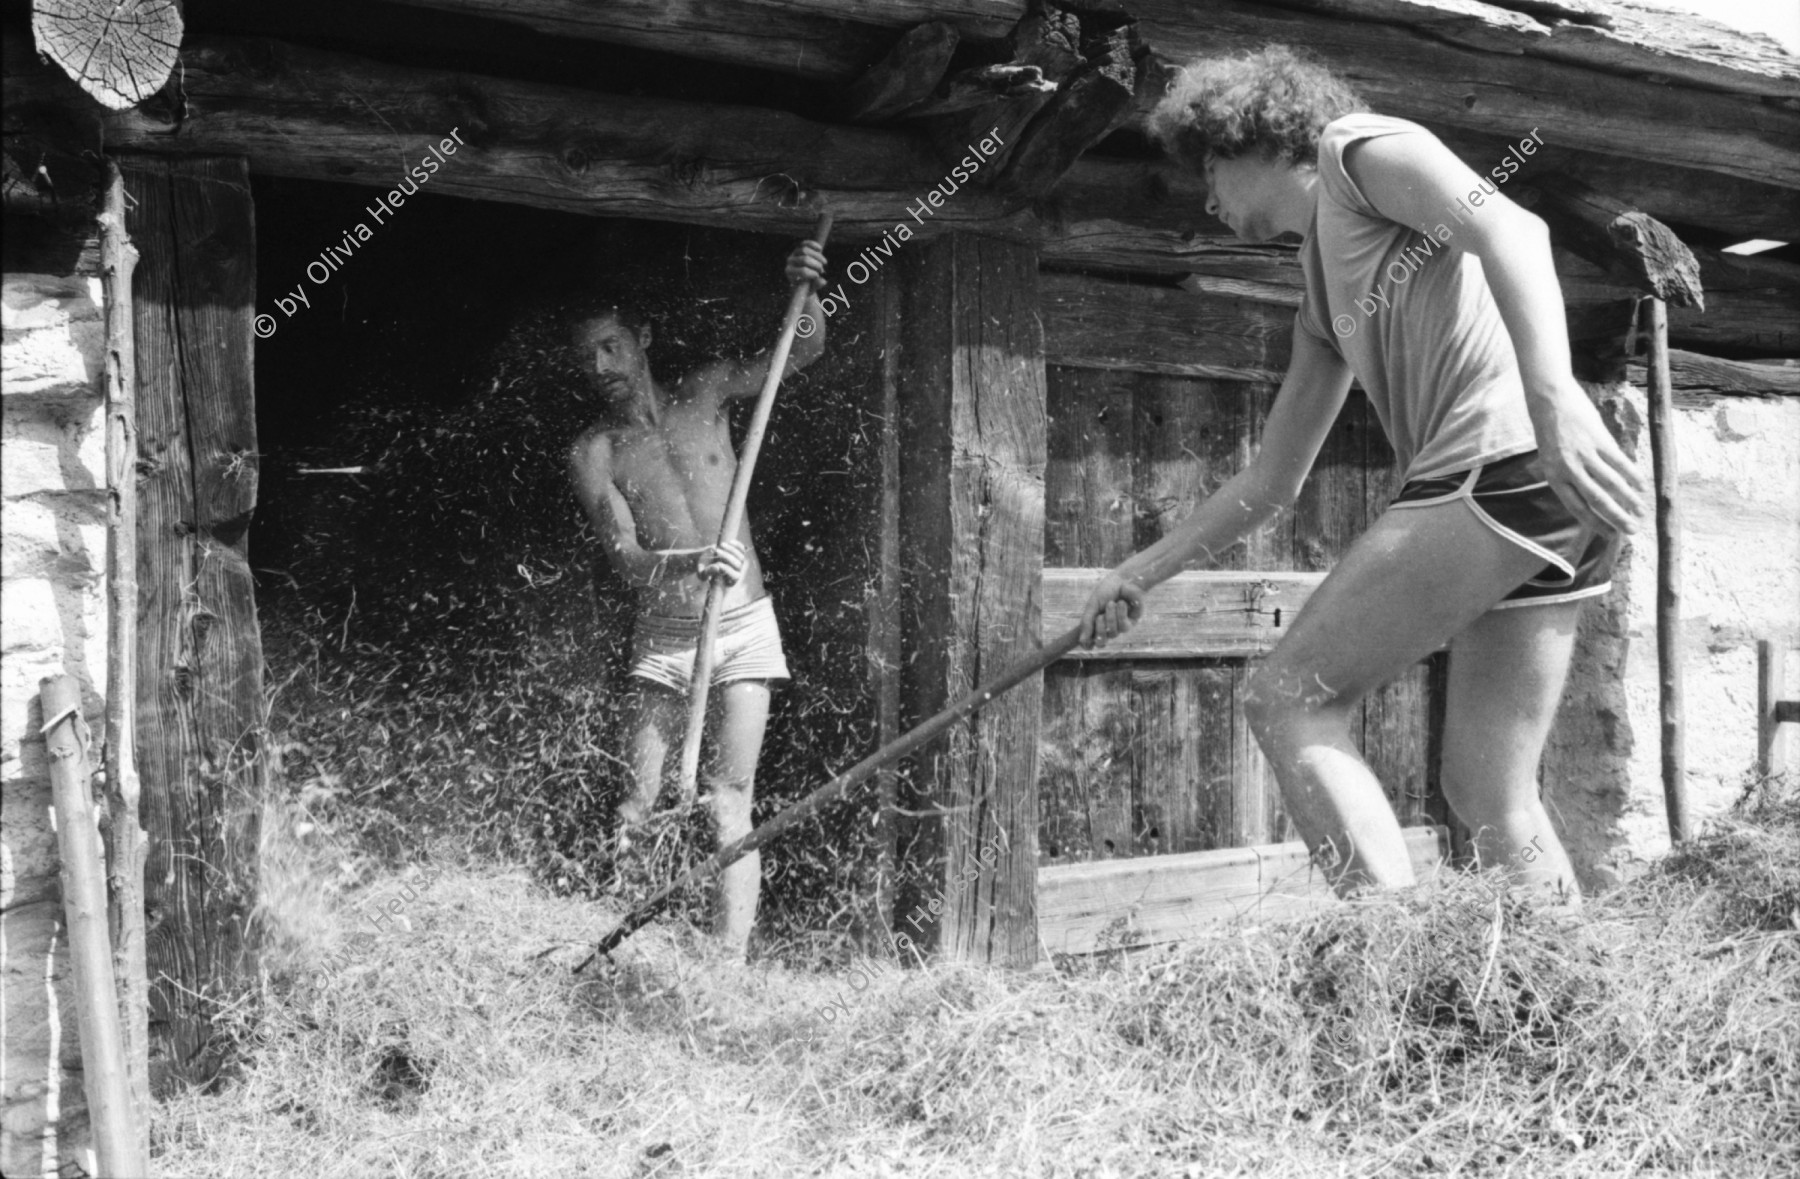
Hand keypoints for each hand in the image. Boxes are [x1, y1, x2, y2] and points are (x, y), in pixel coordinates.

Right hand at [696, 540, 747, 585]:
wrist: (706, 559)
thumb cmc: (704, 569)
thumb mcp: (702, 573)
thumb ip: (708, 572)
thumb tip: (717, 568)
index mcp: (731, 581)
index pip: (734, 576)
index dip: (727, 569)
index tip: (717, 563)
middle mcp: (738, 572)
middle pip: (738, 565)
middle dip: (727, 557)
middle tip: (716, 551)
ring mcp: (740, 563)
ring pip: (741, 556)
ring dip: (731, 550)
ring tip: (721, 545)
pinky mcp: (739, 554)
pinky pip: (742, 549)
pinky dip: (737, 545)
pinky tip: (729, 542)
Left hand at [786, 240, 826, 290]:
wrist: (802, 279)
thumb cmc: (805, 286)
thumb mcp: (810, 289)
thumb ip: (816, 286)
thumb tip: (823, 281)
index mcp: (789, 272)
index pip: (802, 271)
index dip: (813, 273)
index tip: (817, 276)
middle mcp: (789, 261)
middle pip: (805, 259)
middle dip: (816, 265)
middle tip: (822, 271)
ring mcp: (794, 253)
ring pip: (805, 250)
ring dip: (818, 256)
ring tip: (824, 263)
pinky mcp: (799, 247)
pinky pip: (806, 243)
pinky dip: (814, 245)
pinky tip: (820, 249)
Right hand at [1078, 572, 1145, 647]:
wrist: (1124, 579)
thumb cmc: (1106, 591)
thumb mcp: (1092, 606)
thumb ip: (1087, 623)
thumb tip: (1082, 643)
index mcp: (1097, 624)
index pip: (1092, 642)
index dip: (1088, 644)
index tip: (1086, 642)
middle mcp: (1108, 627)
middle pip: (1102, 642)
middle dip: (1099, 629)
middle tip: (1100, 616)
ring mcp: (1120, 626)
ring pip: (1113, 633)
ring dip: (1110, 617)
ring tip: (1112, 603)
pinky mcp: (1133, 622)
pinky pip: (1124, 626)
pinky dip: (1121, 614)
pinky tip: (1122, 603)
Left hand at [1529, 382, 1645, 534]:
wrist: (1549, 399)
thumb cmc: (1552, 430)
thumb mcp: (1552, 457)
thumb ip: (1569, 475)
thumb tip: (1592, 495)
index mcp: (1554, 477)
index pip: (1576, 507)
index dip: (1595, 523)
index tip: (1610, 536)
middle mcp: (1568, 469)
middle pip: (1597, 500)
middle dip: (1616, 518)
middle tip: (1632, 531)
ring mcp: (1584, 454)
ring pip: (1611, 484)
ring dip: (1629, 499)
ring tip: (1641, 510)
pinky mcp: (1598, 440)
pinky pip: (1619, 462)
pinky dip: (1633, 476)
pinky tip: (1642, 486)